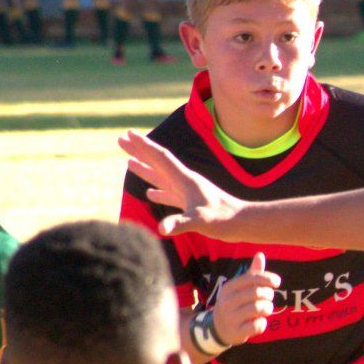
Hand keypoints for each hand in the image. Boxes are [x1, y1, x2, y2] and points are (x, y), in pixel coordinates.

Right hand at [120, 132, 251, 238]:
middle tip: (120, 140)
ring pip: (161, 177)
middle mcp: (185, 182)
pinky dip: (158, 191)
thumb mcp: (200, 221)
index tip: (128, 134)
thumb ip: (181, 223)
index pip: (161, 157)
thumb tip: (162, 229)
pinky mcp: (192, 204)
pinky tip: (150, 193)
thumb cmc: (224, 221)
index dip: (144, 146)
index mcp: (185, 180)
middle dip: (138, 151)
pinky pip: (170, 194)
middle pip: (157, 162)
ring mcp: (188, 193)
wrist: (243, 223)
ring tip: (129, 162)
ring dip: (145, 169)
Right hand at [212, 253, 280, 345]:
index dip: (267, 278)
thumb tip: (260, 254)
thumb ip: (252, 274)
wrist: (217, 328)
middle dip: (268, 295)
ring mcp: (231, 318)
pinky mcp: (236, 332)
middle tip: (268, 298)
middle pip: (257, 293)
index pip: (251, 278)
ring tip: (265, 309)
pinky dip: (262, 323)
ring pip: (259, 308)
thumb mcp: (239, 289)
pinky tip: (259, 322)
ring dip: (268, 308)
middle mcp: (227, 302)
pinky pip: (257, 326)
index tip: (277, 282)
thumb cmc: (235, 304)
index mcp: (228, 288)